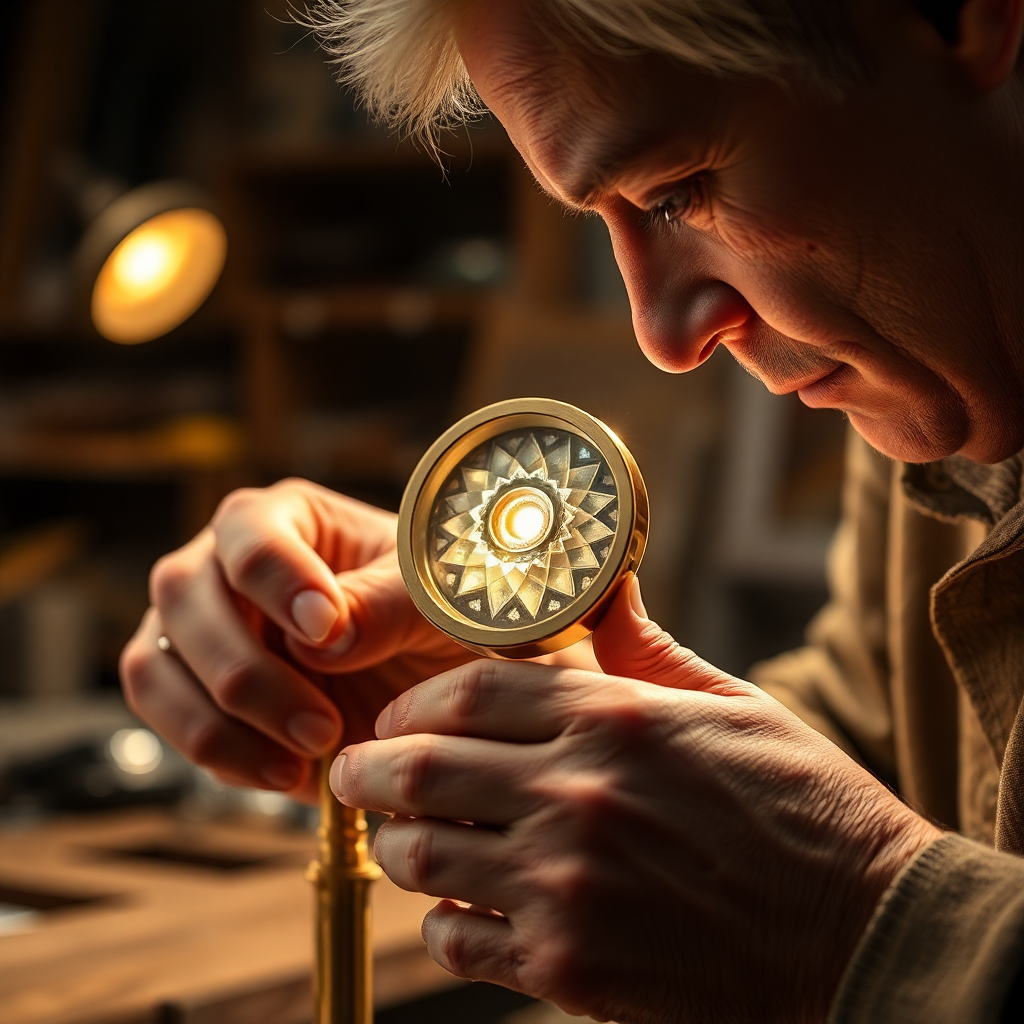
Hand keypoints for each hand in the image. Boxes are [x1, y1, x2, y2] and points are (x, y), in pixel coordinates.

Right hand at [120, 479, 471, 802]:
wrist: (428, 686)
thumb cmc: (432, 619)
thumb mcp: (432, 603)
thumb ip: (384, 605)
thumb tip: (320, 638)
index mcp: (287, 516)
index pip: (251, 532)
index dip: (280, 582)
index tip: (327, 630)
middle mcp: (222, 563)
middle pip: (183, 595)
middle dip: (248, 672)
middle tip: (323, 726)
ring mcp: (194, 628)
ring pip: (153, 666)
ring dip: (220, 724)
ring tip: (307, 756)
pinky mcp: (189, 692)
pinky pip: (169, 724)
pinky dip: (223, 756)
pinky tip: (289, 773)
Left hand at [331, 578, 940, 1022]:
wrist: (863, 929)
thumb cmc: (800, 804)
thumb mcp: (729, 703)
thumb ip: (645, 649)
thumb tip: (605, 591)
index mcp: (613, 717)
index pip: (468, 691)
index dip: (412, 701)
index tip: (393, 716)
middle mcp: (577, 793)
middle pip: (423, 770)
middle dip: (367, 770)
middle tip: (351, 773)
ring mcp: (568, 885)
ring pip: (425, 856)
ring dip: (393, 843)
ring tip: (395, 835)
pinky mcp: (572, 968)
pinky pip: (460, 941)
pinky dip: (440, 921)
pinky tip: (453, 907)